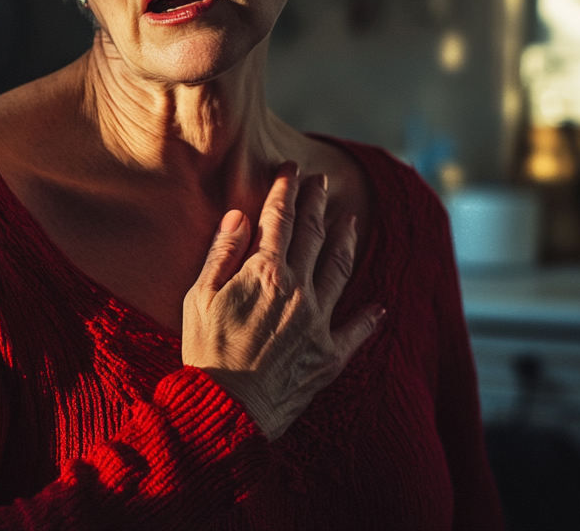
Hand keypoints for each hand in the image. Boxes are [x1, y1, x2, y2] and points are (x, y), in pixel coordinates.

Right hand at [181, 162, 382, 440]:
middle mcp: (299, 290)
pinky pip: (357, 330)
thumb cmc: (205, 352)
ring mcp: (319, 322)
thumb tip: (240, 216)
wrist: (226, 409)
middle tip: (322, 183)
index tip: (291, 171)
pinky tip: (380, 306)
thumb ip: (222, 253)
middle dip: (317, 204)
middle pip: (313, 236)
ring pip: (340, 270)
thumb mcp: (199, 296)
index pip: (278, 219)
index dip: (285, 191)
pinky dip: (370, 317)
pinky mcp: (330, 354)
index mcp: (265, 273)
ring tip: (351, 220)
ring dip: (346, 241)